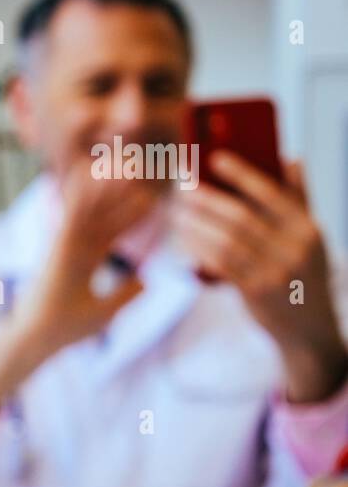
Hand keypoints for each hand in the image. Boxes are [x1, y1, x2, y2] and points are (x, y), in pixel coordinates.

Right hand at [16, 159, 155, 352]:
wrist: (38, 340)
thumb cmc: (66, 330)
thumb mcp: (105, 312)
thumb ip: (125, 295)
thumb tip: (147, 280)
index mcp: (85, 262)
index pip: (113, 232)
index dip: (131, 215)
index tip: (151, 196)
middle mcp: (75, 249)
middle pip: (101, 213)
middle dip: (119, 191)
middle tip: (137, 163)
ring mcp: (65, 247)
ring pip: (88, 209)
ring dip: (105, 184)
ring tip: (122, 159)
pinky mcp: (56, 249)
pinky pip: (71, 218)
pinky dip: (79, 195)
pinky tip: (89, 173)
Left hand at [173, 153, 347, 401]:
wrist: (310, 329)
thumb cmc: (302, 274)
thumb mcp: (311, 238)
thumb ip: (299, 199)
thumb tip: (291, 159)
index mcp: (307, 226)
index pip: (272, 193)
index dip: (242, 174)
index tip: (214, 157)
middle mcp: (295, 247)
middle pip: (241, 216)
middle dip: (207, 199)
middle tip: (182, 186)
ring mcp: (276, 271)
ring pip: (226, 240)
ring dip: (196, 223)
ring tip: (175, 211)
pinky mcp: (256, 291)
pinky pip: (220, 264)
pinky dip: (198, 248)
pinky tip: (181, 238)